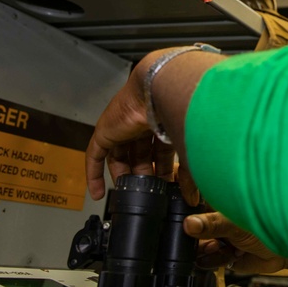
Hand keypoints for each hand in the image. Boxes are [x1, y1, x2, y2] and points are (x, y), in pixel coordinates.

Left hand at [86, 48, 223, 200]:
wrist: (163, 89)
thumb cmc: (181, 109)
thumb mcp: (186, 148)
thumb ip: (188, 173)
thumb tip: (193, 197)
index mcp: (163, 121)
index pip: (159, 150)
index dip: (161, 169)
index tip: (164, 185)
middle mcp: (142, 122)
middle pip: (139, 154)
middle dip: (143, 174)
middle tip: (147, 191)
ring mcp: (122, 126)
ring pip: (120, 156)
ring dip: (123, 176)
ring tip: (128, 194)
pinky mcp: (105, 131)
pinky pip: (95, 156)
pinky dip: (94, 174)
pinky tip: (97, 193)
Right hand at [186, 211, 287, 274]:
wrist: (282, 251)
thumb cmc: (268, 225)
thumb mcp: (237, 222)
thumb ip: (212, 224)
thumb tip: (189, 224)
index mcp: (217, 201)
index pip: (191, 203)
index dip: (186, 212)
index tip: (186, 221)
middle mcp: (215, 218)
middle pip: (189, 228)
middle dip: (194, 237)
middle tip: (208, 238)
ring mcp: (217, 236)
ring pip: (195, 246)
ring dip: (204, 250)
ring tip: (220, 247)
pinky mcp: (220, 254)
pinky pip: (205, 260)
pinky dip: (212, 260)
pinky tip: (224, 256)